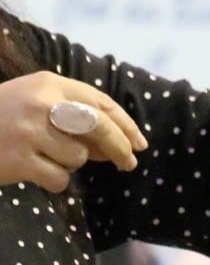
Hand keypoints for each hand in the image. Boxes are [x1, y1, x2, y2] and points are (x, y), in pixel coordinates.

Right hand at [0, 72, 146, 192]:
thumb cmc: (1, 121)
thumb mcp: (35, 106)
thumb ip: (74, 120)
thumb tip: (119, 148)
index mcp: (46, 83)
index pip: (100, 102)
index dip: (125, 125)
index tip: (141, 142)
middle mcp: (39, 102)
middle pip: (99, 127)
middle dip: (120, 148)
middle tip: (130, 164)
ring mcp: (28, 130)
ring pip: (78, 157)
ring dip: (68, 164)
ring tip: (41, 157)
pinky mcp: (19, 159)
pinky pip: (59, 179)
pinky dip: (52, 181)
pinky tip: (31, 172)